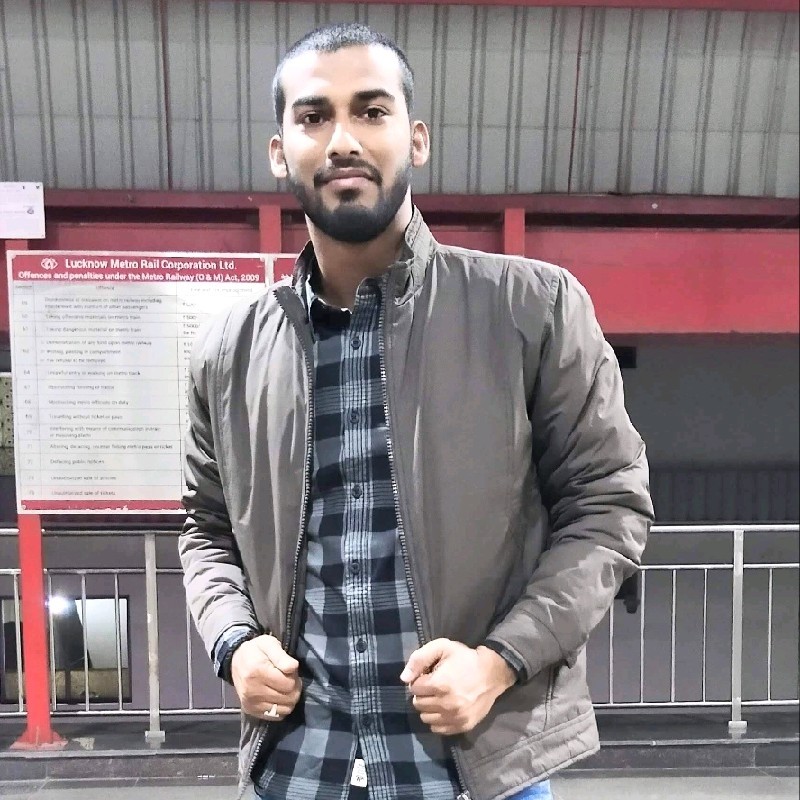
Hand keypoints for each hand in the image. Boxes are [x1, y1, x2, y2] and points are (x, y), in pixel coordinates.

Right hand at [231, 634, 301, 719]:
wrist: (236, 660)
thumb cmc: (256, 650)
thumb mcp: (269, 643)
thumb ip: (281, 656)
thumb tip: (293, 668)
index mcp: (258, 672)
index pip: (289, 684)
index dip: (294, 676)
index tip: (290, 670)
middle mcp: (252, 690)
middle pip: (288, 698)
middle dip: (294, 688)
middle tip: (288, 678)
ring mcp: (251, 703)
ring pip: (285, 709)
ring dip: (289, 698)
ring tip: (283, 687)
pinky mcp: (250, 710)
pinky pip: (276, 716)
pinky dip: (281, 707)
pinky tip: (278, 696)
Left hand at [400, 639, 515, 735]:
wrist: (492, 673)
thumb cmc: (465, 658)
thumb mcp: (442, 647)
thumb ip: (419, 659)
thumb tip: (404, 678)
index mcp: (439, 684)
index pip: (414, 688)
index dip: (420, 680)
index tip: (429, 675)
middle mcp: (446, 704)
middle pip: (418, 704)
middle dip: (423, 694)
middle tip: (434, 686)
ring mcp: (455, 717)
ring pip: (426, 718)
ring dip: (429, 708)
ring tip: (439, 697)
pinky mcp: (463, 726)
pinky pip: (438, 729)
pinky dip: (437, 720)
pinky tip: (444, 708)